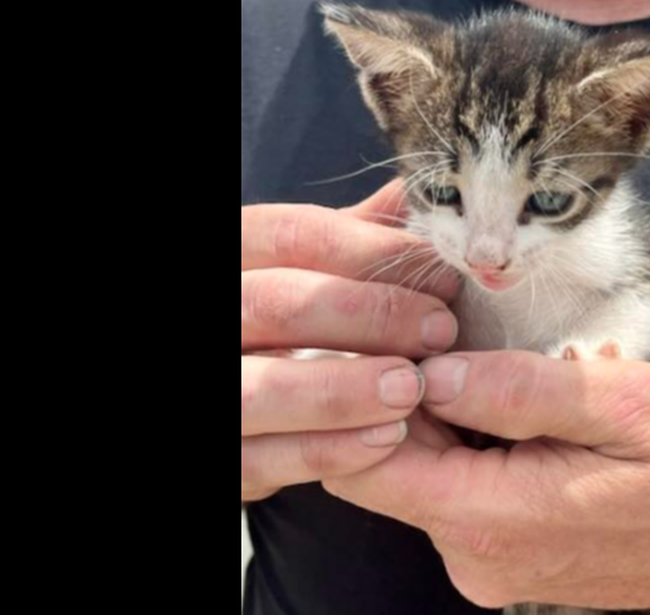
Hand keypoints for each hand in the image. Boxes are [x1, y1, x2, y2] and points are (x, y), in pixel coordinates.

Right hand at [241, 180, 459, 503]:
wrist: (244, 408)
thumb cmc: (295, 326)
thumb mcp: (315, 270)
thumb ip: (361, 235)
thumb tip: (424, 191)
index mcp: (231, 257)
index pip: (287, 235)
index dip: (367, 252)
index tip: (441, 274)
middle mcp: (213, 316)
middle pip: (275, 304)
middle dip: (366, 316)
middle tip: (441, 330)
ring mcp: (205, 391)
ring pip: (259, 390)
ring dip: (343, 390)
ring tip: (413, 389)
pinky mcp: (219, 461)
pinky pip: (262, 460)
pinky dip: (328, 451)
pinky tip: (388, 438)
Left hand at [324, 351, 649, 612]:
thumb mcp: (628, 404)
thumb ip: (522, 389)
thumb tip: (432, 372)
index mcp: (492, 518)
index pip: (362, 462)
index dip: (363, 392)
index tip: (401, 336)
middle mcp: (476, 555)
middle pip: (389, 463)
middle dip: (411, 393)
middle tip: (466, 333)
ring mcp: (491, 561)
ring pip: (428, 471)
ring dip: (456, 414)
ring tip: (522, 373)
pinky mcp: (508, 556)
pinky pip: (464, 488)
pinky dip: (481, 442)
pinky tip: (535, 411)